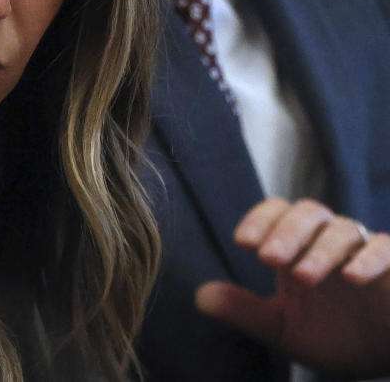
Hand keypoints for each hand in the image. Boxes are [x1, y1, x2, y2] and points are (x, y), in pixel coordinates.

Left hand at [195, 197, 389, 377]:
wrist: (385, 358)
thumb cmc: (335, 335)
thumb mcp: (284, 328)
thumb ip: (246, 311)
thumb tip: (200, 297)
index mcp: (298, 248)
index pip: (277, 214)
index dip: (260, 220)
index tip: (242, 242)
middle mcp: (329, 241)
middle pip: (307, 213)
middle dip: (285, 231)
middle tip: (267, 258)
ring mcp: (363, 252)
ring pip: (342, 229)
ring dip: (319, 249)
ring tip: (301, 275)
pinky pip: (384, 249)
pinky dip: (369, 258)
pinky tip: (353, 277)